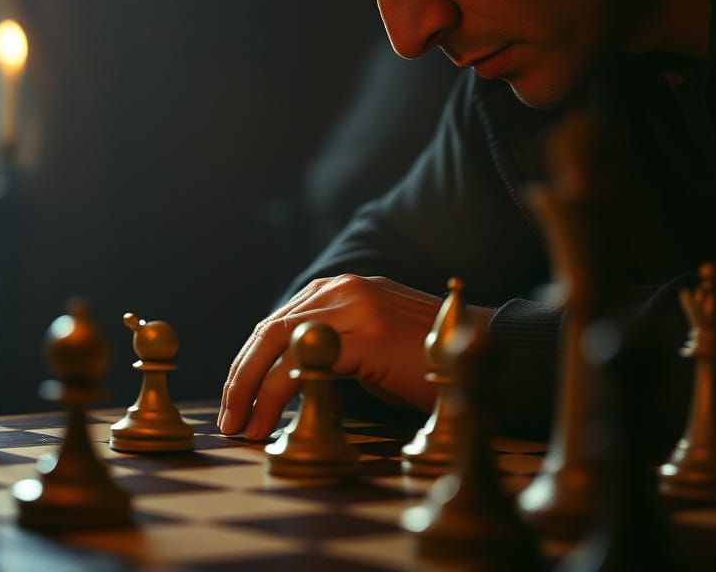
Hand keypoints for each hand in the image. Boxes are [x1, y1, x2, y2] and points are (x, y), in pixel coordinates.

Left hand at [218, 274, 491, 439]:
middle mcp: (342, 289)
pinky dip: (281, 392)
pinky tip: (273, 417)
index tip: (237, 399)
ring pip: (280, 344)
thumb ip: (333, 346)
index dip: (248, 362)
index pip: (277, 323)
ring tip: (245, 426)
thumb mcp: (370, 344)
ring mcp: (354, 306)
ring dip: (253, 388)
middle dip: (241, 376)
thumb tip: (289, 376)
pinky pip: (308, 362)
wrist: (485, 348)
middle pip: (270, 330)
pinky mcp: (368, 333)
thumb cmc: (426, 357)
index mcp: (339, 288)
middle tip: (230, 418)